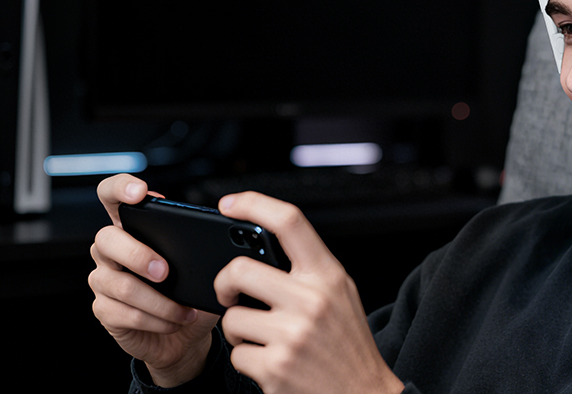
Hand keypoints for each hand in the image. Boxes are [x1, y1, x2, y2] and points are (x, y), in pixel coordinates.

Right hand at [89, 174, 219, 386]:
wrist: (184, 337)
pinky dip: (156, 320)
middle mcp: (111, 251)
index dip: (120, 188)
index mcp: (131, 229)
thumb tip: (215, 243)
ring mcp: (103, 280)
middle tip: (166, 271)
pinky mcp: (104, 311)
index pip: (112, 195)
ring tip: (185, 310)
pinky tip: (173, 321)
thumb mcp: (199, 267)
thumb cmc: (189, 294)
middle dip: (138, 254)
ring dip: (160, 301)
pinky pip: (125, 314)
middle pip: (106, 239)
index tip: (139, 192)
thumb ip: (198, 248)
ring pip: (121, 285)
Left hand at [213, 192, 403, 393]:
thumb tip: (256, 249)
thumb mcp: (340, 296)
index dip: (253, 204)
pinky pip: (237, 354)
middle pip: (239, 270)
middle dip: (224, 284)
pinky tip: (271, 364)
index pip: (289, 222)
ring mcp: (293, 334)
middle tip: (229, 294)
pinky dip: (247, 361)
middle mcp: (312, 300)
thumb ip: (308, 272)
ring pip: (232, 318)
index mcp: (328, 276)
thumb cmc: (347, 346)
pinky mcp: (276, 367)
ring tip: (264, 340)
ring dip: (239, 332)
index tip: (228, 205)